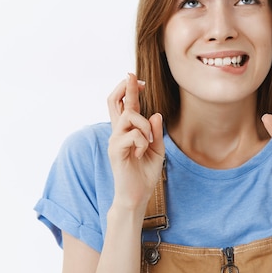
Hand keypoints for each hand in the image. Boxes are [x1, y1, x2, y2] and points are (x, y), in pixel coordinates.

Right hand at [107, 73, 164, 209]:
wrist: (137, 195)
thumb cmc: (145, 173)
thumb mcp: (157, 150)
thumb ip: (155, 132)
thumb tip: (155, 114)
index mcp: (128, 130)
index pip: (124, 105)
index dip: (129, 89)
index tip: (137, 79)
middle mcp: (118, 132)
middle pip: (114, 101)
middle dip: (125, 87)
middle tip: (133, 77)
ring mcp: (114, 140)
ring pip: (129, 117)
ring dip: (144, 125)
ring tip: (148, 142)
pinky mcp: (115, 150)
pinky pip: (132, 135)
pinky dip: (142, 141)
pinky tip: (142, 153)